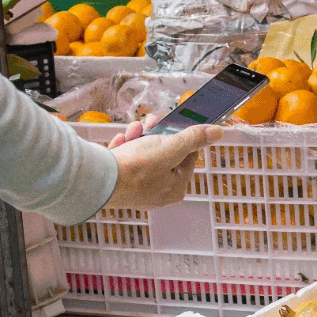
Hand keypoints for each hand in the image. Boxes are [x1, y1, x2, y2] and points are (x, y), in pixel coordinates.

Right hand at [106, 122, 222, 210]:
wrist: (99, 178)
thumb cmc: (137, 168)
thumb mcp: (172, 147)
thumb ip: (195, 138)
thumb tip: (217, 132)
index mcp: (176, 188)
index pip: (187, 156)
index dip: (180, 136)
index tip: (171, 124)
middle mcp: (158, 192)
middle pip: (164, 153)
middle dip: (154, 134)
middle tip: (149, 124)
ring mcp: (137, 189)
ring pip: (144, 154)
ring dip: (138, 137)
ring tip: (131, 133)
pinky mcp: (119, 184)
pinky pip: (126, 160)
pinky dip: (124, 148)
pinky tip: (119, 143)